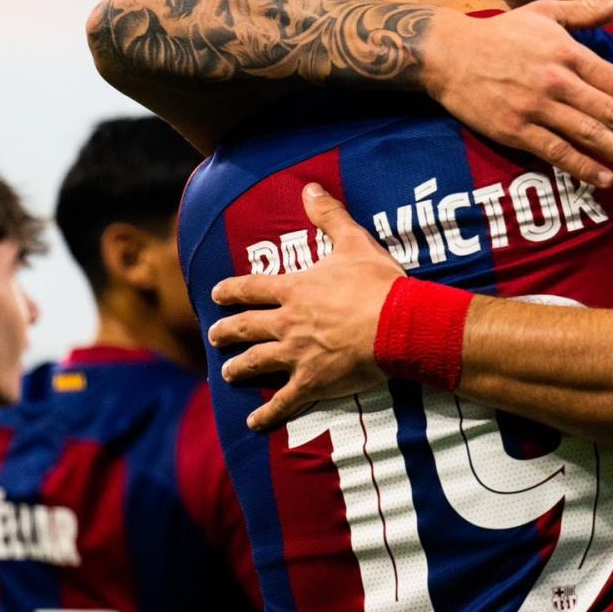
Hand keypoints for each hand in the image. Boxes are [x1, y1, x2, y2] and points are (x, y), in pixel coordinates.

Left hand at [209, 183, 402, 430]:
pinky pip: (283, 403)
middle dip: (227, 331)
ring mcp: (296, 355)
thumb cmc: (378, 284)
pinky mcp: (312, 383)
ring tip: (226, 372)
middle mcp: (287, 323)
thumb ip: (328, 215)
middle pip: (246, 327)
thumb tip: (310, 186)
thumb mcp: (353, 242)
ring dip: (238, 368)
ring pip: (256, 362)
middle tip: (215, 335)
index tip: (215, 295)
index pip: (252, 288)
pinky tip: (253, 424)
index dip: (231, 291)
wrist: (397, 325)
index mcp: (294, 290)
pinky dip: (267, 415)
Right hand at [420, 0, 612, 187]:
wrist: (447, 53)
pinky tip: (605, 178)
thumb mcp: (545, 13)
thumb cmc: (499, 33)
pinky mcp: (514, 129)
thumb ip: (590, 12)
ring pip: (590, 135)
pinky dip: (582, 166)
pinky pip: (555, 151)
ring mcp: (535, 107)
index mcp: (568, 52)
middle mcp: (557, 80)